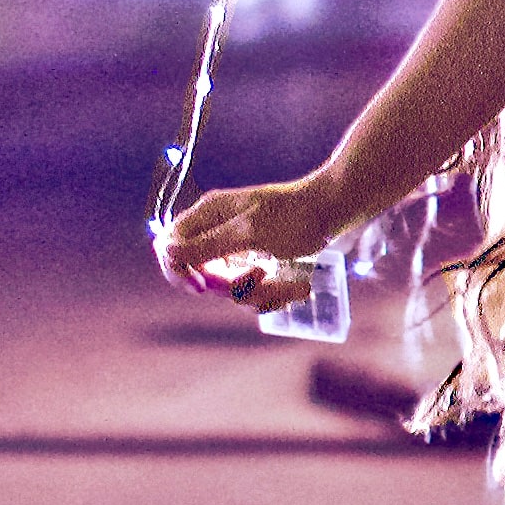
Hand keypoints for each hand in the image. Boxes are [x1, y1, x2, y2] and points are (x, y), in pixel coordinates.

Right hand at [156, 173, 349, 301]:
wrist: (337, 209)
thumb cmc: (297, 214)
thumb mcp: (251, 231)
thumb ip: (208, 244)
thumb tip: (167, 253)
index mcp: (208, 215)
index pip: (169, 248)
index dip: (178, 272)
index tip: (203, 287)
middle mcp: (217, 231)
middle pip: (202, 276)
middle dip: (235, 288)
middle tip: (263, 276)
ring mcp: (237, 249)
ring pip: (231, 290)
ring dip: (263, 294)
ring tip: (295, 285)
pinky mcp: (257, 263)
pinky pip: (252, 292)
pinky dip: (274, 295)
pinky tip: (298, 288)